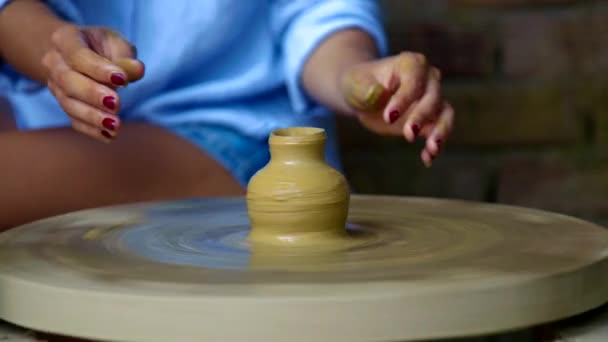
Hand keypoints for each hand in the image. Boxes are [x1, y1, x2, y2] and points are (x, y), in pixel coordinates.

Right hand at [42, 25, 144, 141]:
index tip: (122, 80)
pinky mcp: (65, 105)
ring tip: (115, 125)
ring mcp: (56, 86)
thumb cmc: (102, 47)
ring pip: (69, 103)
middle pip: (68, 81)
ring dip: (92, 116)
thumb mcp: (115, 43)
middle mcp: (54, 63)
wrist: (80, 53)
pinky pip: (74, 120)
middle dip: (92, 94)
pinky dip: (91, 129)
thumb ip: (125, 56)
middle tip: (116, 103)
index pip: (78, 55)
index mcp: (65, 39)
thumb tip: (137, 70)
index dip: (99, 69)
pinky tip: (109, 135)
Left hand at [341, 52, 453, 166]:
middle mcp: (427, 78)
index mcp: (410, 63)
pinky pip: (441, 130)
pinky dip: (435, 145)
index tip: (389, 117)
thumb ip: (365, 90)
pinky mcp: (431, 118)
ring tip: (432, 149)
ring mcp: (432, 98)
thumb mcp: (355, 85)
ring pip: (445, 113)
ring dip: (441, 131)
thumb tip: (377, 93)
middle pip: (433, 97)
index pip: (413, 80)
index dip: (404, 98)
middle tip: (408, 135)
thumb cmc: (359, 85)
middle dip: (422, 116)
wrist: (363, 95)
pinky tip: (427, 159)